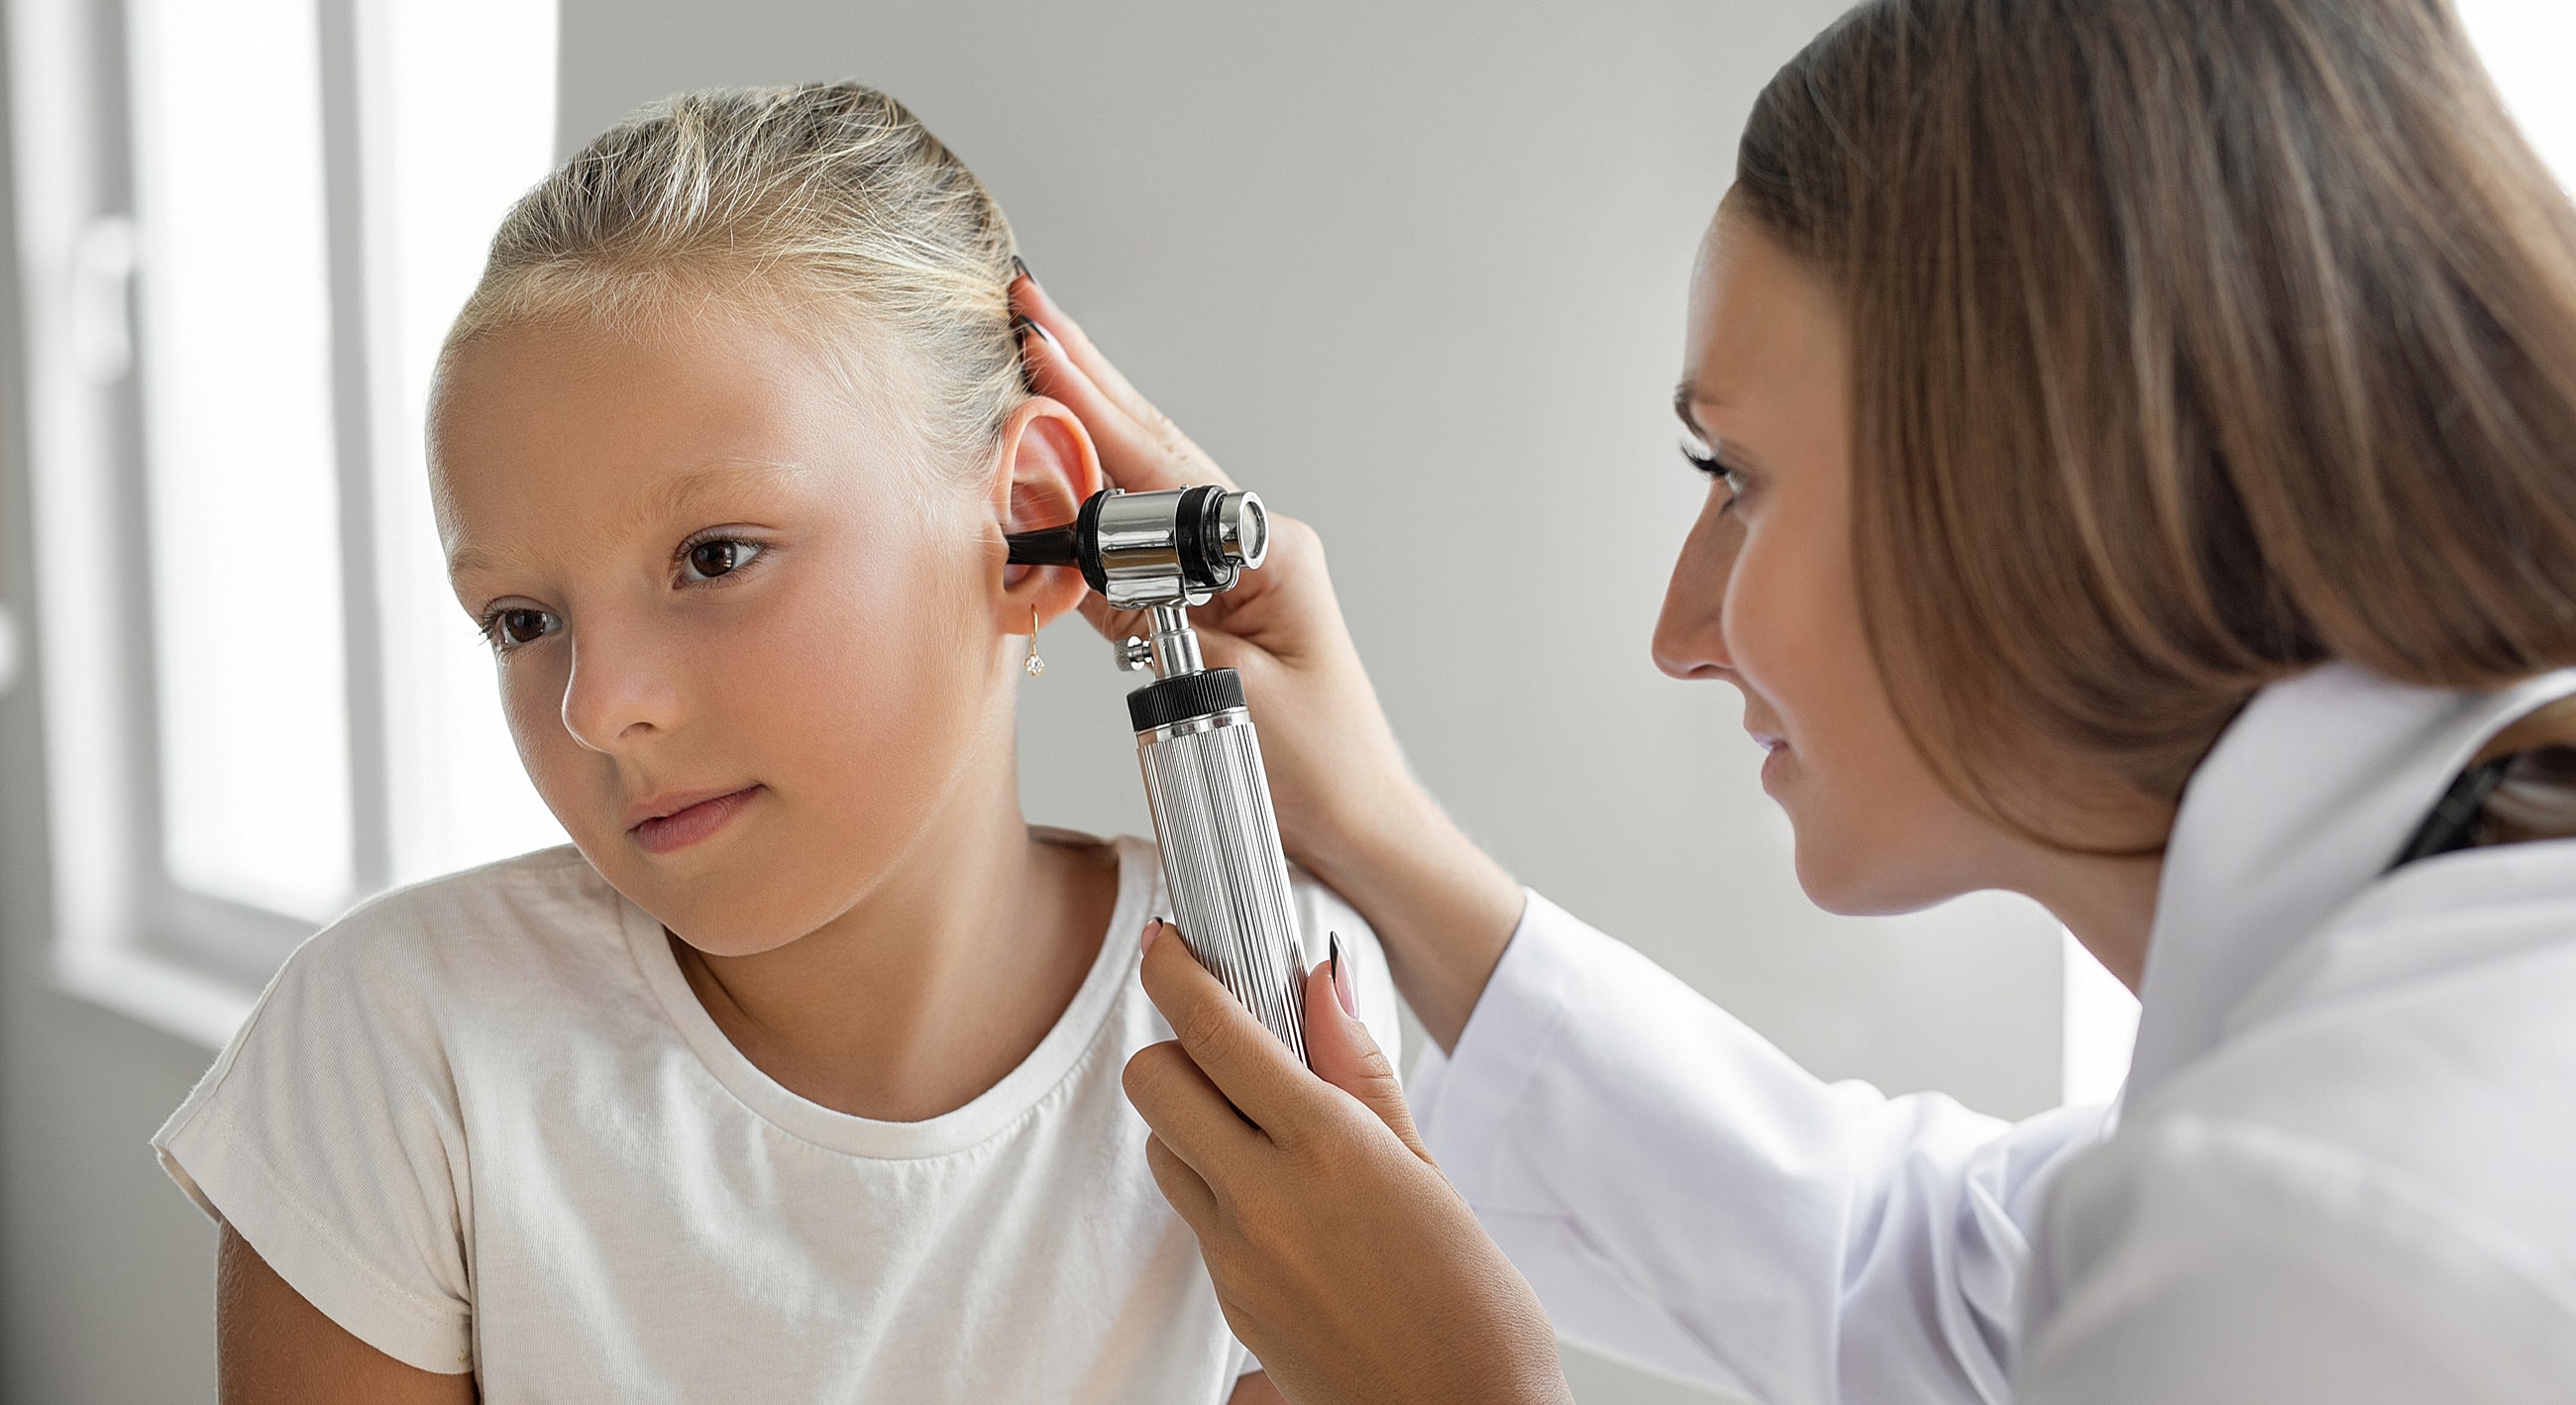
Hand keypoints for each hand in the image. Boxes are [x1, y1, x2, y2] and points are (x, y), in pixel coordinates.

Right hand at [1011, 272, 1409, 879]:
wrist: (1360, 833)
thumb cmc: (1315, 776)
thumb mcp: (1225, 693)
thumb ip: (1144, 619)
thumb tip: (1075, 553)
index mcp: (1269, 551)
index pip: (1157, 468)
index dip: (1088, 407)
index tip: (1038, 345)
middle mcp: (1257, 547)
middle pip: (1154, 449)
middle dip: (1086, 378)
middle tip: (1029, 306)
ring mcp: (1239, 572)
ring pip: (1149, 483)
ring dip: (1090, 421)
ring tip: (1038, 353)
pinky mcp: (1220, 606)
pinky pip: (1145, 538)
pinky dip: (1099, 490)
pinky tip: (1063, 461)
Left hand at [1123, 921, 1570, 1404]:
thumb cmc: (1478, 1310)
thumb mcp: (1431, 1174)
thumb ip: (1363, 1074)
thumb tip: (1322, 981)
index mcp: (1329, 1149)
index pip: (1214, 1033)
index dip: (1176, 974)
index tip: (1167, 945)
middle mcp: (1266, 1200)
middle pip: (1154, 1084)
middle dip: (1176, 1050)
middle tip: (1225, 1048)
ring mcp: (1238, 1259)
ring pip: (1164, 1152)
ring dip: (1192, 1124)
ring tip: (1261, 1129)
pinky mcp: (1231, 1307)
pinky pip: (1195, 1220)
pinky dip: (1217, 1188)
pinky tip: (1280, 1199)